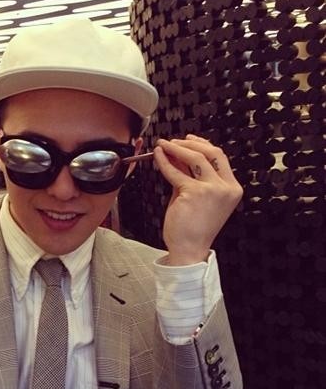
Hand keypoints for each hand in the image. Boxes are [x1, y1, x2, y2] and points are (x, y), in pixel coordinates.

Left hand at [153, 134, 242, 265]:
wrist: (189, 248)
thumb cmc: (192, 226)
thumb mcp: (195, 195)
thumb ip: (190, 175)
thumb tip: (178, 153)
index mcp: (232, 188)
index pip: (219, 157)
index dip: (202, 145)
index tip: (189, 139)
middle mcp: (226, 188)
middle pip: (211, 153)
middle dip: (190, 143)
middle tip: (173, 141)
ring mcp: (213, 190)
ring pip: (195, 158)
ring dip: (176, 148)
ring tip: (163, 145)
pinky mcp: (195, 193)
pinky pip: (176, 173)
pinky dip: (164, 162)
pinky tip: (157, 156)